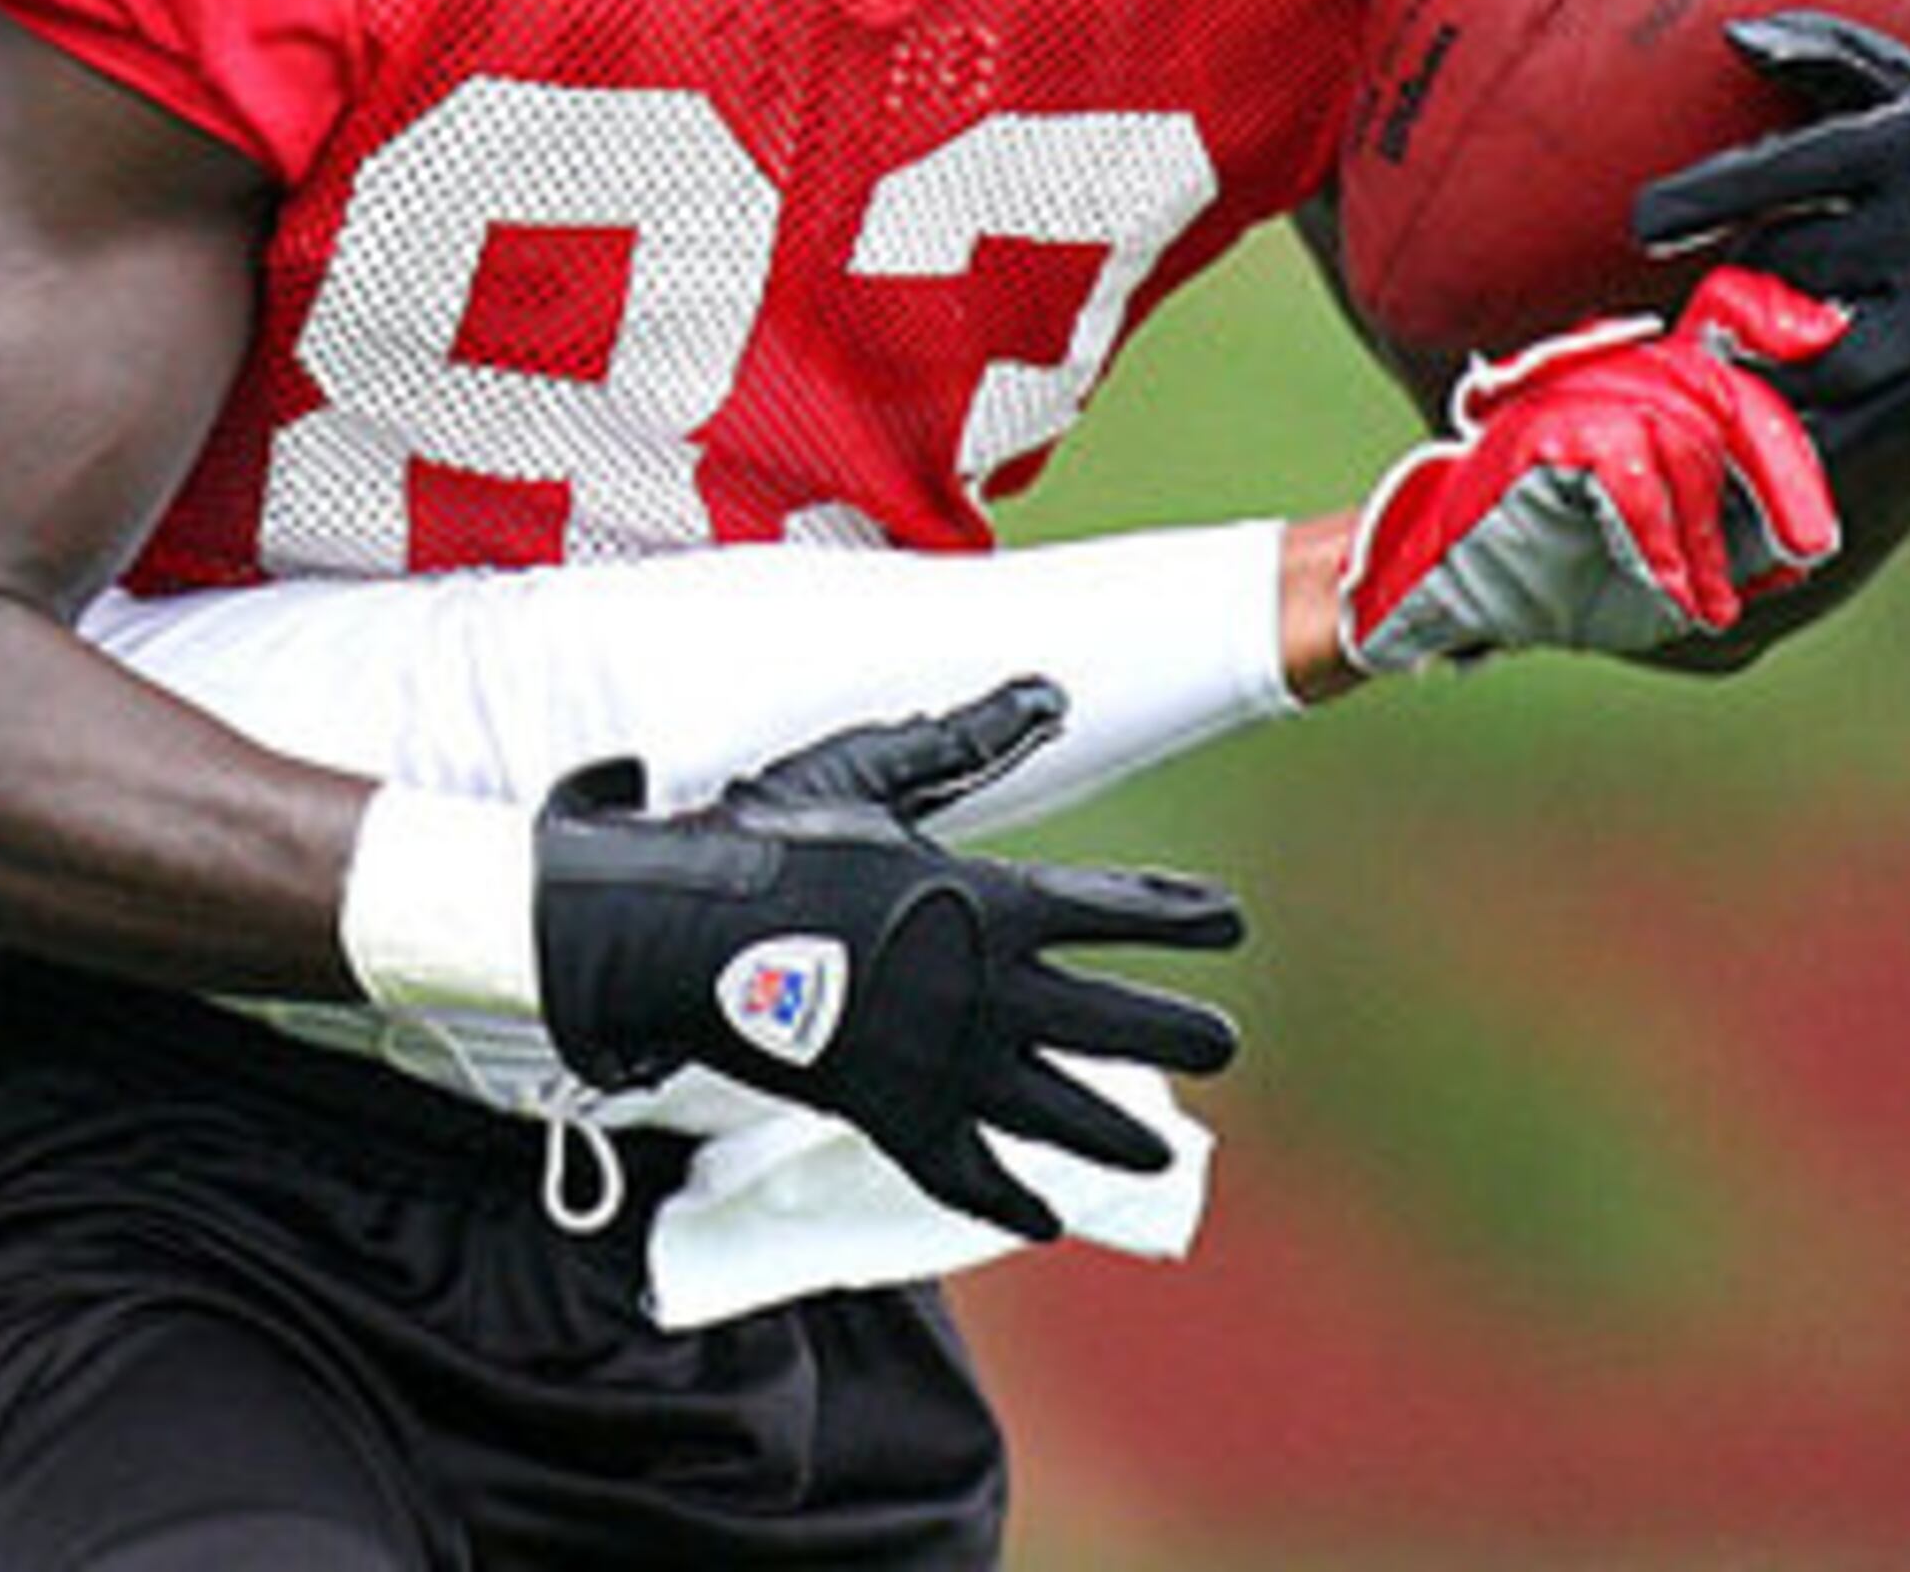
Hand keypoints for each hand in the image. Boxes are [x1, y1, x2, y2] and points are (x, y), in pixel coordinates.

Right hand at [531, 674, 1241, 1238]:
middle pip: (1115, 1021)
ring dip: (1115, 1132)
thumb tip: (1047, 693)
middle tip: (1226, 1042)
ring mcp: (945, 1064)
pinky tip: (1040, 1216)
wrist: (680, 932)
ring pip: (1057, 1110)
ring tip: (1155, 1154)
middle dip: (1179, 1031)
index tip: (1228, 922)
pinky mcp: (893, 1116)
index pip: (1118, 908)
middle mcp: (987, 991)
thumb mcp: (868, 773)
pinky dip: (1007, 1198)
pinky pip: (967, 1172)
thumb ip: (964, 742)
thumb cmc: (772, 840)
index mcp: (991, 902)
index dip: (1181, 914)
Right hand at [1340, 266, 1846, 673]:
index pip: (1715, 324)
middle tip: (1810, 544)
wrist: (1434, 591)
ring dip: (1705, 528)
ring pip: (1679, 429)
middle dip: (1780, 470)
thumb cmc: (1551, 579)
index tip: (1823, 333)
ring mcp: (1567, 399)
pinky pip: (1625, 467)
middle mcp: (1604, 379)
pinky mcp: (1535, 434)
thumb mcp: (1668, 571)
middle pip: (1718, 388)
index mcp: (1639, 392)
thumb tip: (1802, 543)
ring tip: (1704, 596)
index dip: (1767, 313)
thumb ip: (1731, 538)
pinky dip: (1658, 534)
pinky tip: (1675, 588)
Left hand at [1634, 11, 1909, 458]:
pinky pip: (1841, 421)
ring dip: (1753, 356)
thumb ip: (1816, 51)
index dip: (1706, 199)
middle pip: (1787, 263)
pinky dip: (1783, 428)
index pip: (1786, 172)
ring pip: (1813, 352)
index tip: (1645, 224)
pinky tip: (1738, 428)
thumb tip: (1734, 36)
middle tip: (1714, 292)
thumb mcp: (1891, 89)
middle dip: (1737, 276)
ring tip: (1720, 354)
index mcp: (1909, 147)